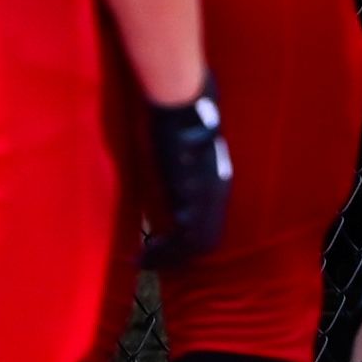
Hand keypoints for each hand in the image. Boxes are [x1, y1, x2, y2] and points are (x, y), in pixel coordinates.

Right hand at [142, 86, 232, 265]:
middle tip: (153, 262)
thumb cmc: (183, 106)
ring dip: (169, 258)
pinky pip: (182, 239)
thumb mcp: (186, 136)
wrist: (184, 99)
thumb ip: (183, 150)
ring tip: (144, 262)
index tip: (165, 244)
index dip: (188, 238)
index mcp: (218, 177)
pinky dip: (163, 253)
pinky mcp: (192, 198)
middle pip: (206, 239)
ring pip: (195, 244)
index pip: (209, 221)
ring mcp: (208, 196)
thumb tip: (175, 146)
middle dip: (179, 256)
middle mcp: (218, 191)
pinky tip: (143, 256)